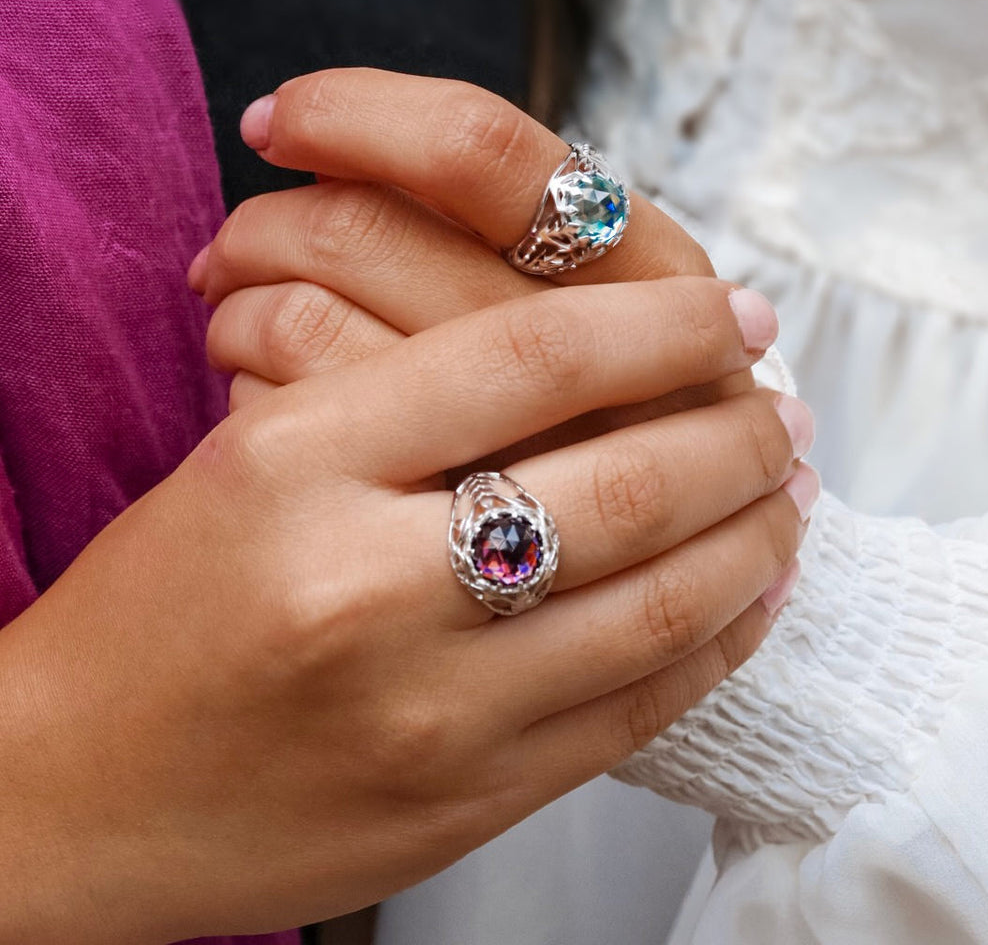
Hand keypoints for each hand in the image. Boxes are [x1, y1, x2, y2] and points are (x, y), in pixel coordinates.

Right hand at [0, 277, 813, 942]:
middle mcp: (364, 586)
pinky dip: (717, 644)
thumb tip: (583, 350)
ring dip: (754, 538)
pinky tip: (749, 597)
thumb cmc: (154, 605)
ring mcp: (424, 711)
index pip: (533, 355)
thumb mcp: (252, 456)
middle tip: (782, 407)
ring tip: (789, 494)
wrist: (66, 790)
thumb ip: (405, 398)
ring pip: (657, 605)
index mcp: (297, 463)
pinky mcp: (463, 803)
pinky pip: (636, 712)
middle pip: (622, 483)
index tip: (731, 311)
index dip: (662, 324)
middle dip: (736, 434)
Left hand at [188, 71, 773, 458]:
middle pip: (361, 232)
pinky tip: (265, 404)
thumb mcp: (604, 303)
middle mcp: (580, 344)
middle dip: (265, 226)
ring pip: (304, 321)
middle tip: (226, 256)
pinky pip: (297, 425)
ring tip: (236, 326)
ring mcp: (513, 444)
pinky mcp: (448, 516)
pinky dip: (255, 395)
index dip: (356, 116)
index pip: (478, 153)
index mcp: (642, 264)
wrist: (676, 554)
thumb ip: (497, 226)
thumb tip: (303, 130)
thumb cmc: (610, 407)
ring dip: (243, 307)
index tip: (272, 122)